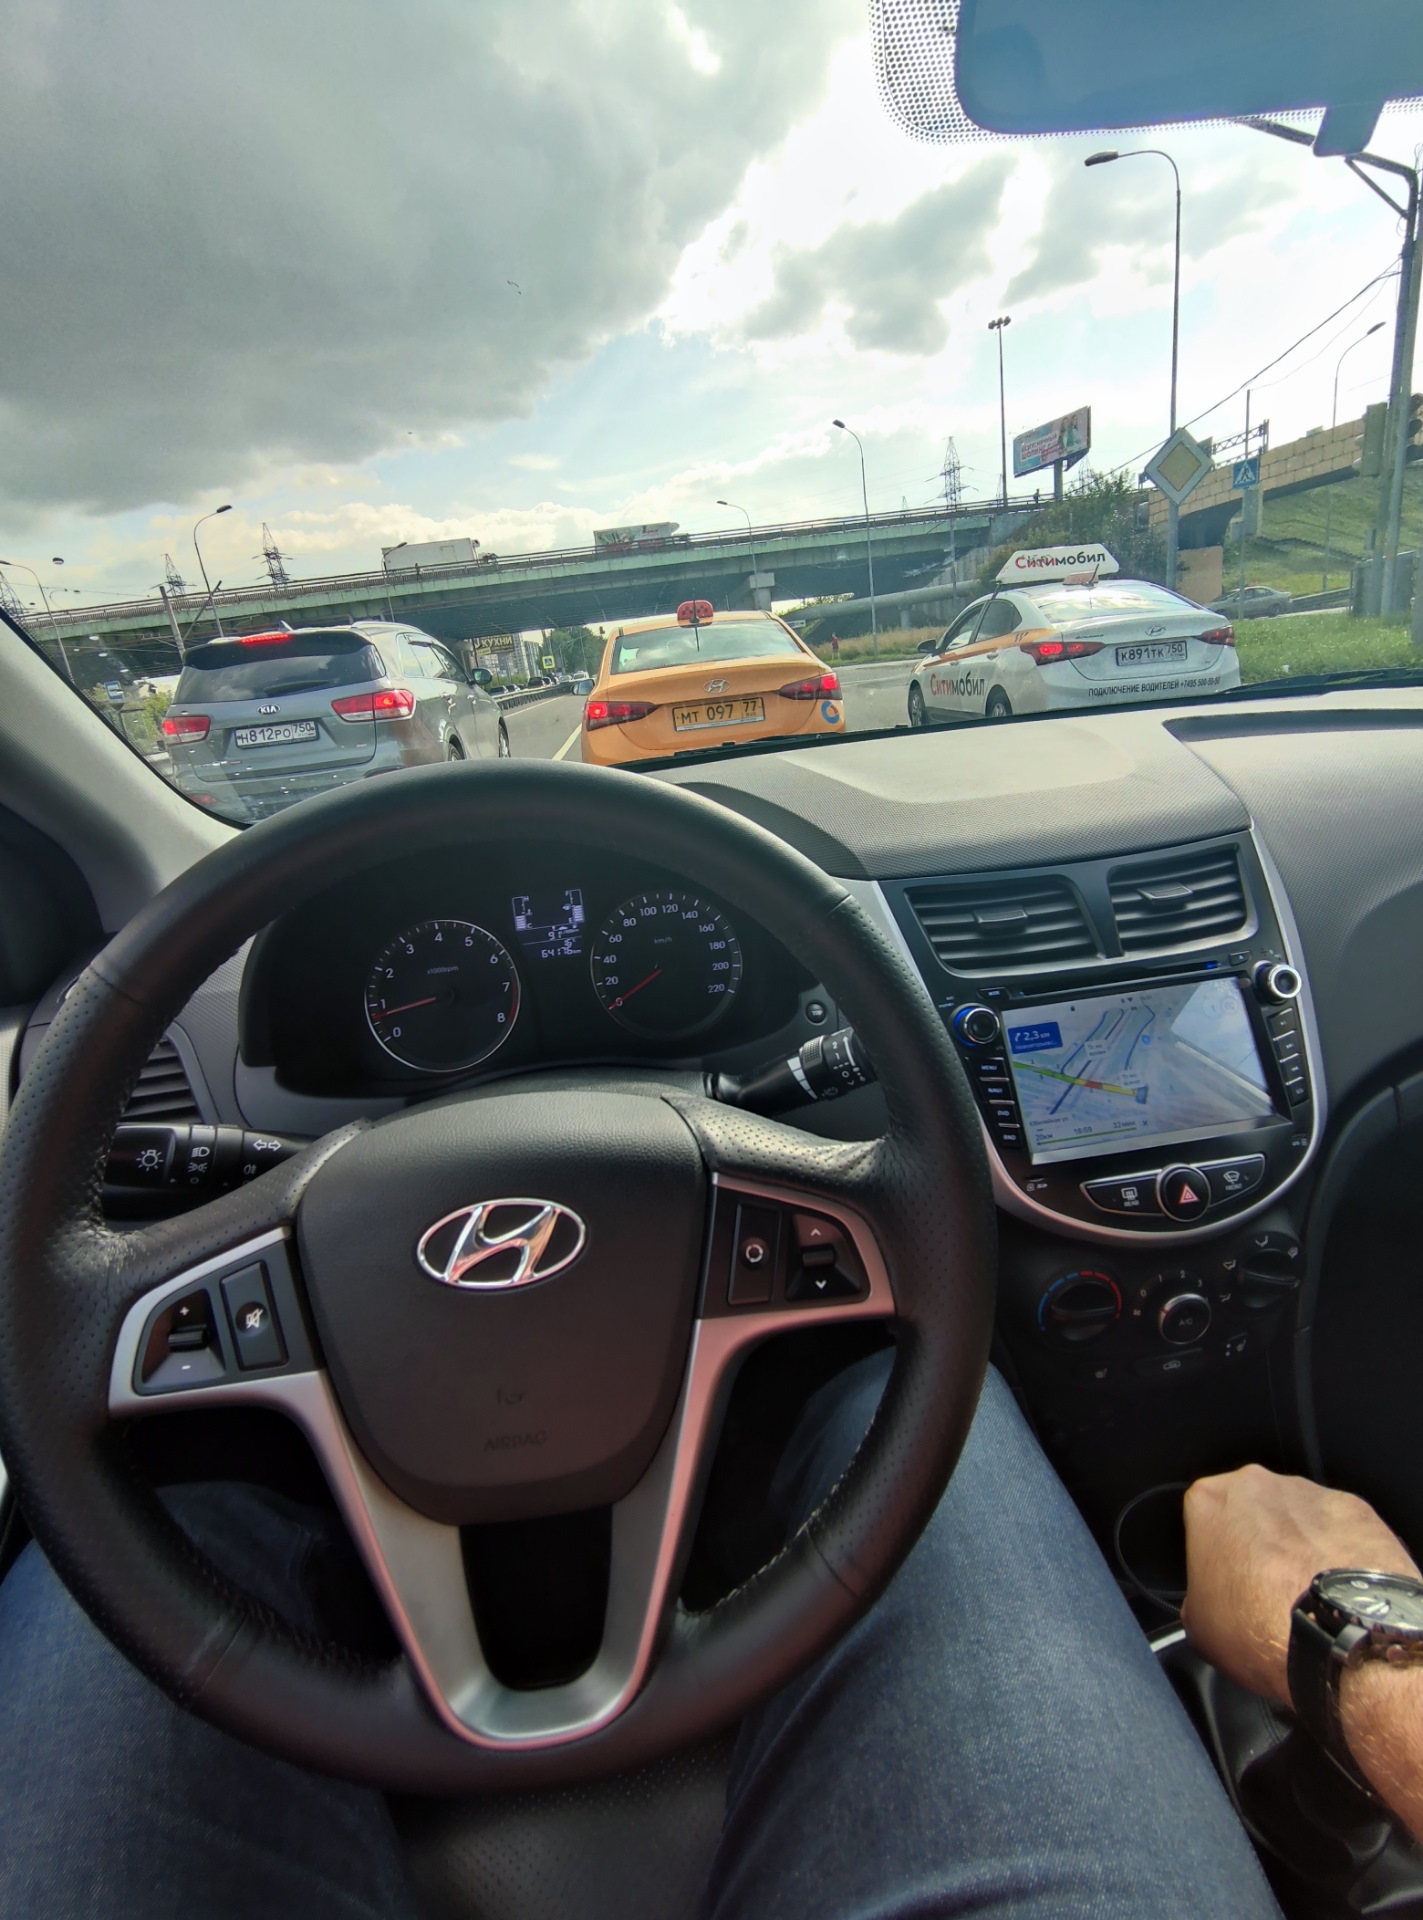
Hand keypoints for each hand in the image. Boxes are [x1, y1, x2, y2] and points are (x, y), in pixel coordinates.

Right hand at [1181, 1464, 1417, 1703]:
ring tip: (1310, 1591)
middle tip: (1266, 1586)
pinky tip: (1341, 1586)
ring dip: (1298, 1542)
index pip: (1203, 1518)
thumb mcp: (1198, 1624)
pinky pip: (1339, 1526)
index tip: (1225, 1581)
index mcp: (1208, 1500)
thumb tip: (1215, 1597)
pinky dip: (1339, 1549)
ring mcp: (1310, 1491)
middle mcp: (1256, 1483)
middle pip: (1251, 1507)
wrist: (1338, 1637)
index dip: (1214, 1552)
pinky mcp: (1356, 1506)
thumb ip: (1199, 1591)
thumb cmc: (1257, 1628)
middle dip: (1257, 1537)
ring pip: (1296, 1514)